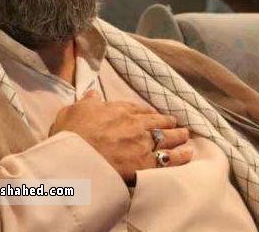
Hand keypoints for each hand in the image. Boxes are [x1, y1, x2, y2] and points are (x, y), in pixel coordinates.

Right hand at [50, 92, 191, 183]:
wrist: (75, 158)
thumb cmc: (71, 134)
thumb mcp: (74, 110)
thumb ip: (87, 102)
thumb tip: (92, 93)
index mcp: (119, 111)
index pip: (139, 109)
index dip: (148, 112)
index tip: (153, 115)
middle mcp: (135, 125)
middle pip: (158, 122)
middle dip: (168, 123)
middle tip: (176, 124)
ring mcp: (142, 145)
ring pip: (167, 138)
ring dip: (178, 136)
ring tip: (186, 136)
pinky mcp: (145, 165)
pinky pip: (168, 159)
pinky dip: (180, 156)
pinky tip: (188, 154)